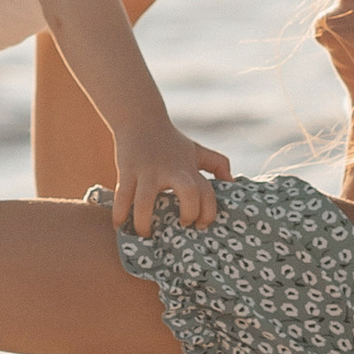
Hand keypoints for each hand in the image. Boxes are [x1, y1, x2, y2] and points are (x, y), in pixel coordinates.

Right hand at [113, 124, 233, 231]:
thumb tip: (234, 182)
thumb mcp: (197, 150)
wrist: (141, 119)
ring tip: (145, 235)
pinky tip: (120, 226)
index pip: (207, 193)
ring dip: (145, 223)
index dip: (207, 213)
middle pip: (188, 193)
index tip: (200, 225)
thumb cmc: (171, 140)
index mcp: (189, 169)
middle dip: (187, 213)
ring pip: (146, 201)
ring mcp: (148, 172)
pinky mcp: (127, 171)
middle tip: (179, 226)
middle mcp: (171, 171)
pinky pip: (122, 196)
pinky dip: (119, 214)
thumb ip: (217, 164)